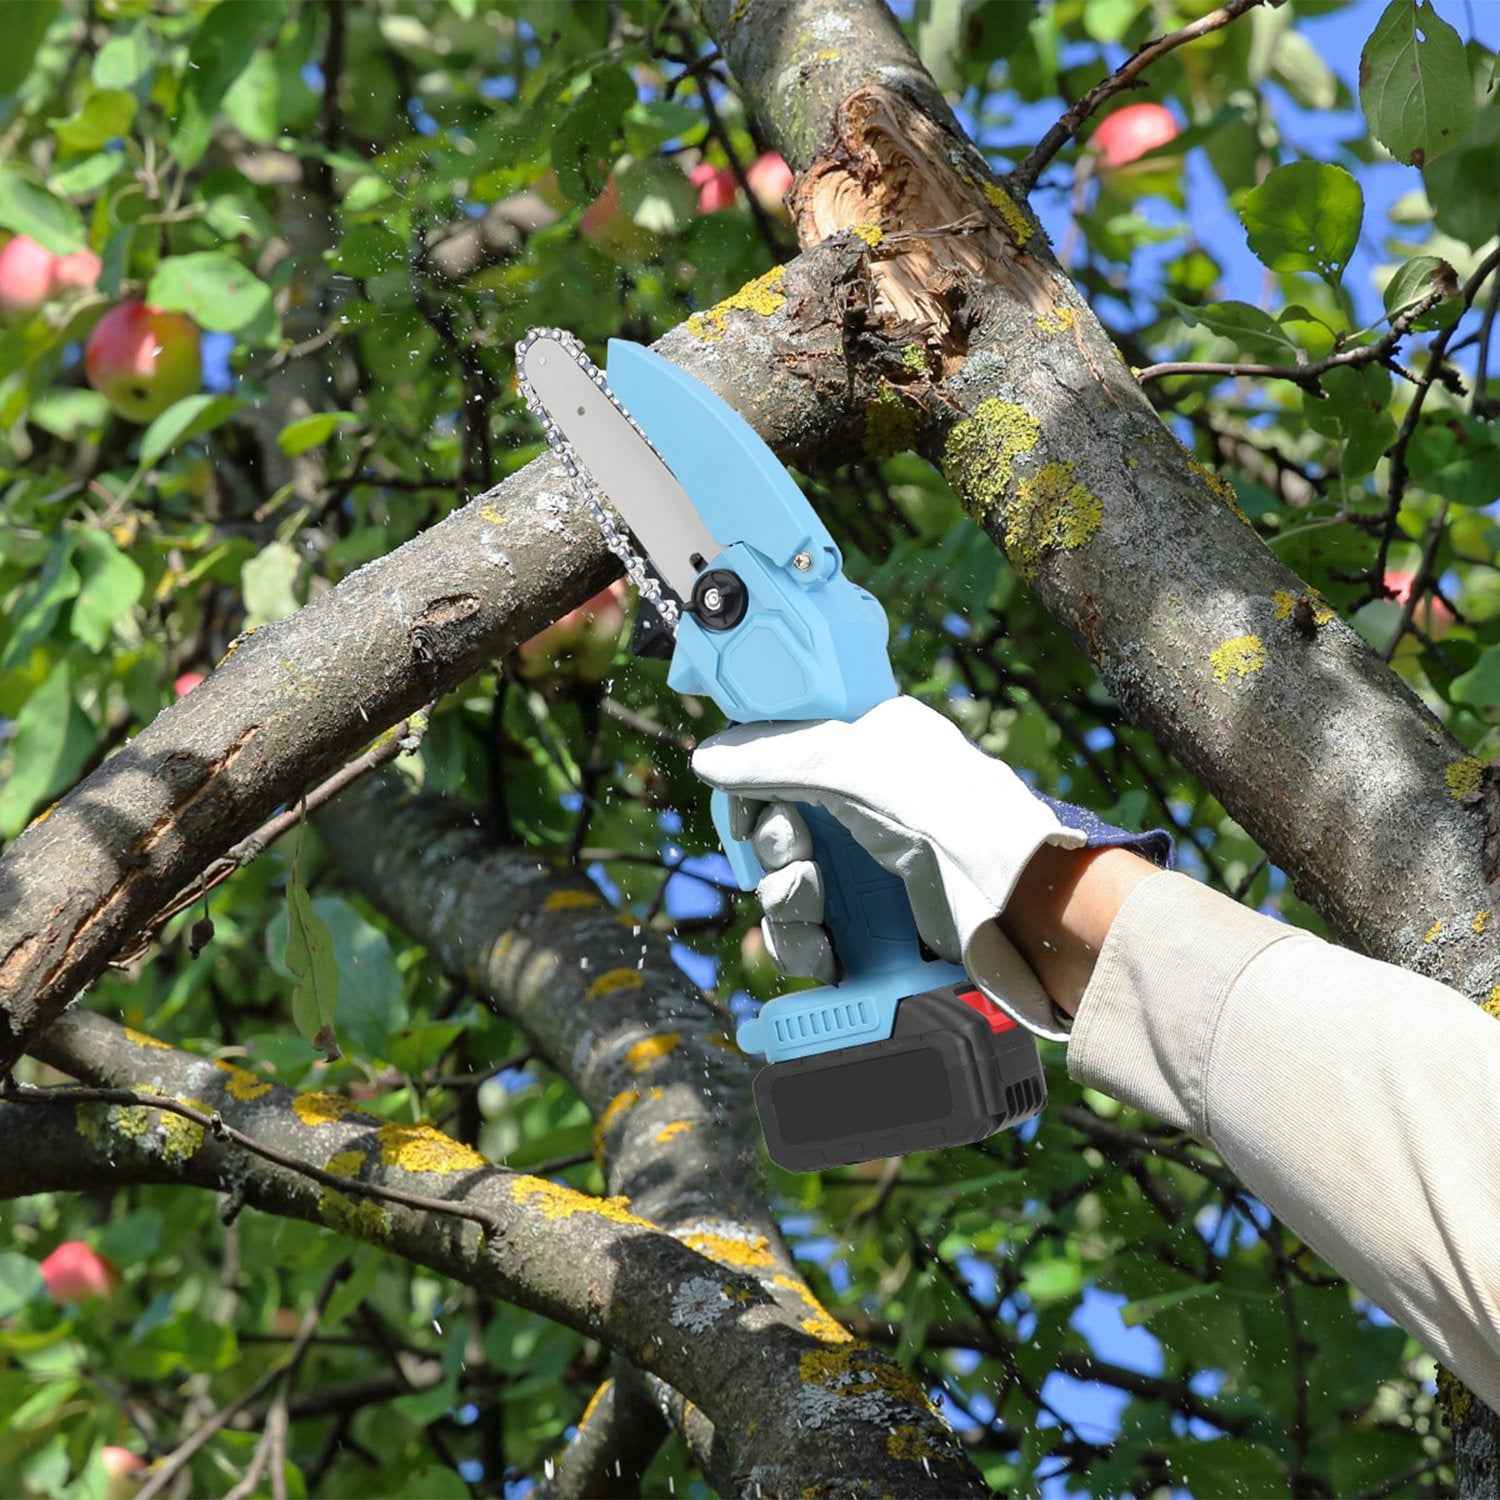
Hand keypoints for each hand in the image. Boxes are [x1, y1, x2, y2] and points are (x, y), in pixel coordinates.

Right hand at [691, 696, 1090, 1036]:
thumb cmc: (955, 816)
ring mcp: (870, 871)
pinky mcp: (874, 929)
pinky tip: (825, 951)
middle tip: (797, 855)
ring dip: (783, 900)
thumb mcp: (856, 766)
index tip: (745, 810)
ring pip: (784, 888)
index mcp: (869, 749)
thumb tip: (707, 756)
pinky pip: (809, 937)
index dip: (753, 788)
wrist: (1021, 908)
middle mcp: (865, 808)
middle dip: (771, 849)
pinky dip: (804, 946)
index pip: (782, 760)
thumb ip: (775, 756)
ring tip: (813, 905)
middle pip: (774, 830)